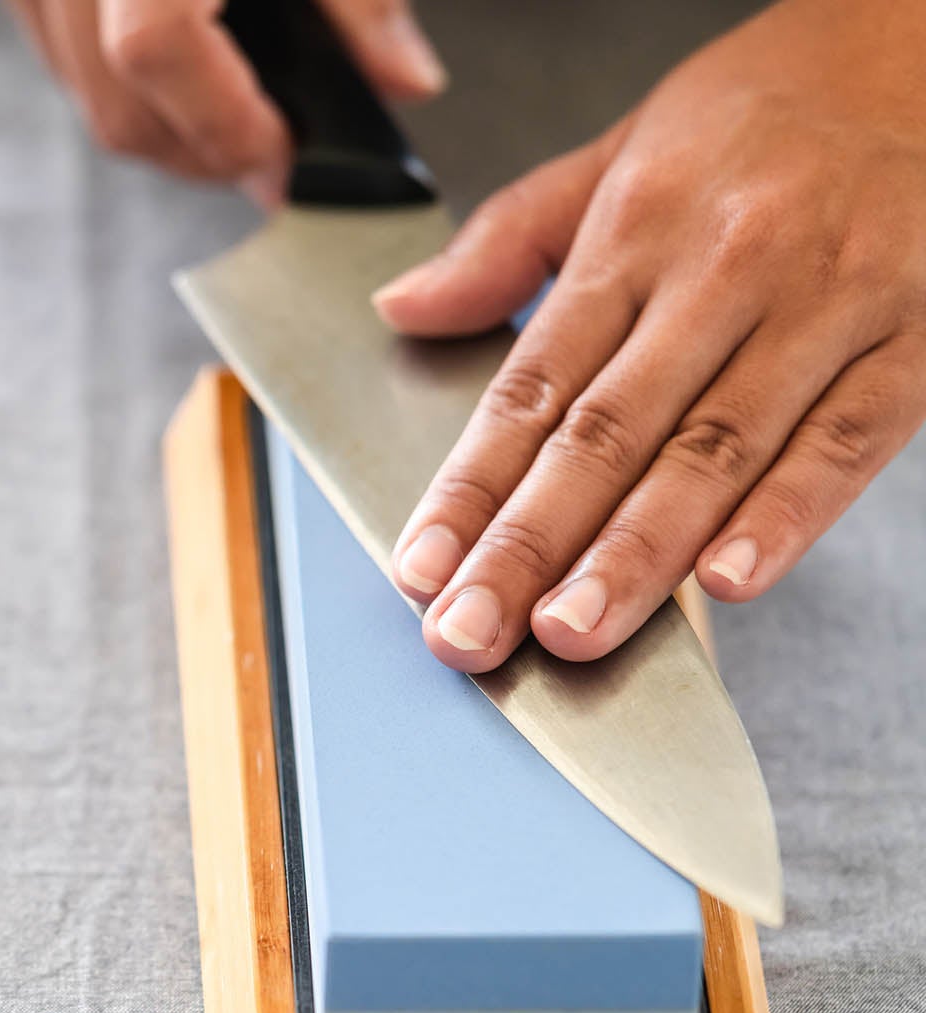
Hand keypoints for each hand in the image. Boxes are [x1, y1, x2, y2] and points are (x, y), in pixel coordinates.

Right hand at [5, 0, 444, 204]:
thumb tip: (405, 82)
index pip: (157, 52)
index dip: (229, 126)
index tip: (288, 164)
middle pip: (123, 112)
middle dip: (208, 153)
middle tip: (275, 153)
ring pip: (92, 102)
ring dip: (169, 128)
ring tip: (236, 110)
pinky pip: (63, 64)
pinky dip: (125, 86)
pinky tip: (183, 71)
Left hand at [375, 0, 925, 671]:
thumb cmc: (764, 116)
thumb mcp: (617, 155)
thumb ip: (506, 242)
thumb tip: (402, 307)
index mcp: (635, 234)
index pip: (531, 386)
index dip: (469, 486)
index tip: (420, 568)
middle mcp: (720, 272)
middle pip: (605, 433)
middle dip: (530, 546)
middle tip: (472, 632)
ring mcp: (821, 306)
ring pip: (714, 449)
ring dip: (637, 553)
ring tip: (573, 630)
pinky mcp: (916, 338)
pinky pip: (844, 440)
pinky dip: (787, 515)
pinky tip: (726, 581)